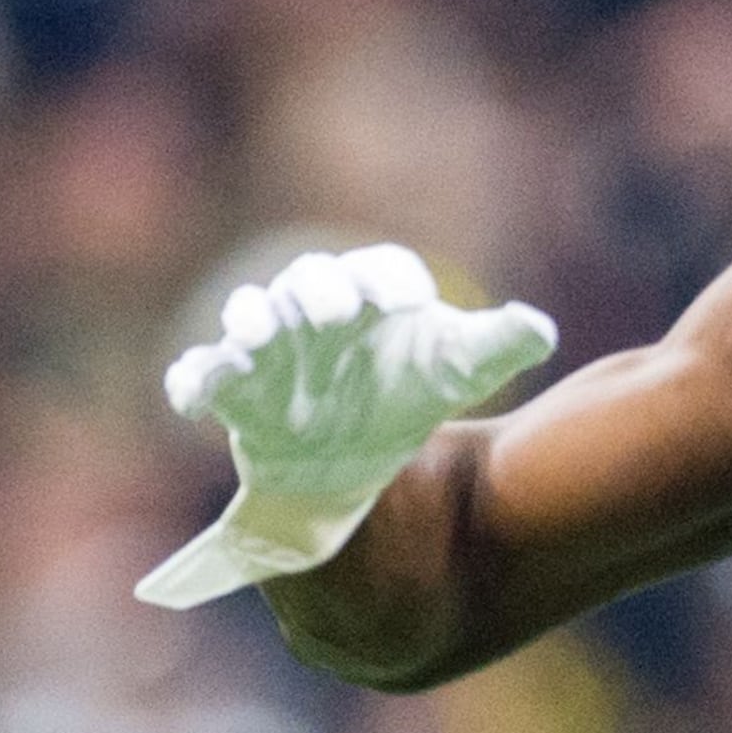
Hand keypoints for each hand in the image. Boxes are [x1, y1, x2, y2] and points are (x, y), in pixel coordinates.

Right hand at [136, 245, 557, 610]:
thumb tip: (540, 330)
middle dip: (317, 290)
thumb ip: (497, 346)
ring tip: (258, 335)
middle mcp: (318, 311)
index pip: (382, 271)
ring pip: (249, 315)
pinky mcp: (234, 391)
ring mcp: (271, 348)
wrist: (357, 461)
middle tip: (334, 311)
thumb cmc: (406, 398)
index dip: (391, 280)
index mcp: (373, 295)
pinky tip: (193, 395)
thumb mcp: (456, 374)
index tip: (410, 302)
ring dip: (249, 320)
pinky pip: (200, 375)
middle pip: (309, 281)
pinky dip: (190, 380)